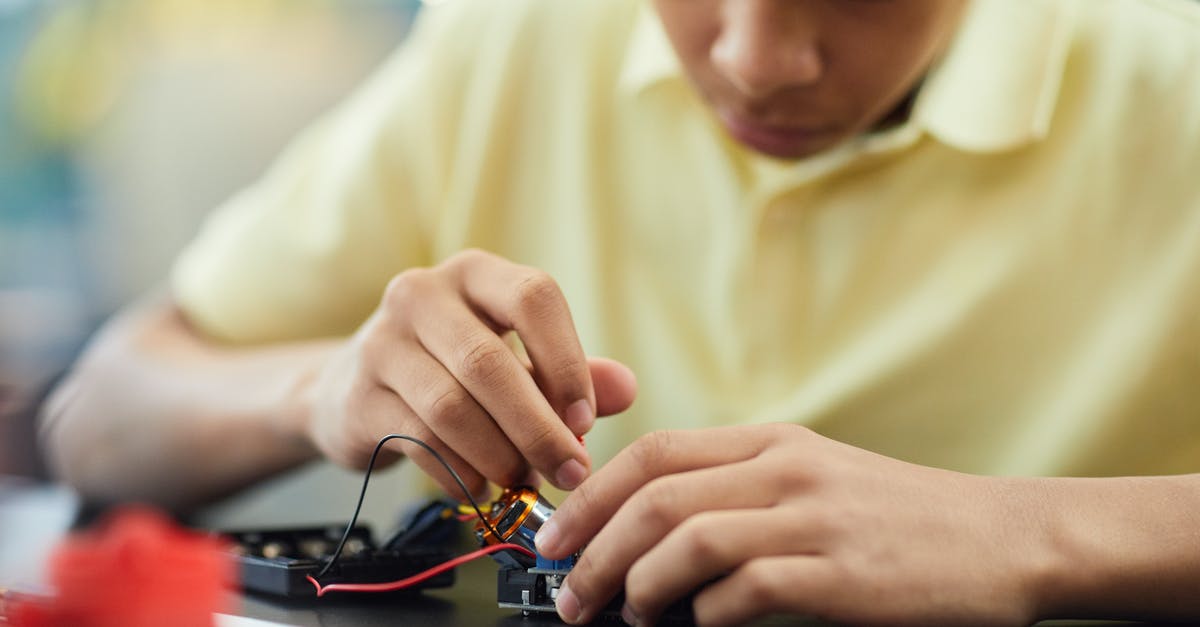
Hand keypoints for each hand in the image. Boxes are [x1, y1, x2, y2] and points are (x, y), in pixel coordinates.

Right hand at [303, 249, 636, 497]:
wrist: (353, 390)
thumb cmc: (453, 370)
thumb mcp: (516, 361)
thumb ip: (570, 374)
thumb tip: (626, 389)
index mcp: (475, 274)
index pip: (533, 297)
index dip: (566, 361)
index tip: (585, 421)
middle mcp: (422, 294)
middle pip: (489, 362)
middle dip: (538, 427)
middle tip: (570, 472)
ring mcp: (382, 343)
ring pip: (452, 407)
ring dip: (499, 456)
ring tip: (524, 482)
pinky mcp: (359, 396)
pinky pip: (419, 441)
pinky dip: (460, 474)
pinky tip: (483, 489)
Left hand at [536, 424, 1055, 626]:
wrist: (999, 538)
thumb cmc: (895, 516)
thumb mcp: (811, 477)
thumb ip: (736, 490)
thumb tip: (646, 534)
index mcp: (771, 441)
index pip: (654, 453)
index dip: (591, 495)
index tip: (556, 537)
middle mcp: (785, 470)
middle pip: (656, 496)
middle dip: (594, 548)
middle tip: (569, 595)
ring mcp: (815, 519)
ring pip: (688, 539)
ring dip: (638, 584)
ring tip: (623, 616)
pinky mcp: (842, 576)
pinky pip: (745, 591)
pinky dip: (705, 615)